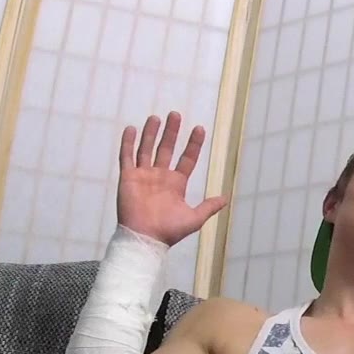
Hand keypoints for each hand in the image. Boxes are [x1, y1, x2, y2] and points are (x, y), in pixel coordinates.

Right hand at [117, 111, 229, 245]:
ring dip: (151, 133)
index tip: (199, 128)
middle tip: (176, 114)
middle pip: (166, 148)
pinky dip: (129, 143)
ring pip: (147, 149)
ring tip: (156, 117)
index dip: (193, 144)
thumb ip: (208, 207)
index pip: (187, 159)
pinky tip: (132, 129)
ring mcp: (143, 175)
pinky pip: (127, 157)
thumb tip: (226, 199)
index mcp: (176, 184)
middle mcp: (160, 176)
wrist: (146, 239)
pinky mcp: (128, 178)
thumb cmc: (169, 231)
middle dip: (172, 132)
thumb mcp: (194, 219)